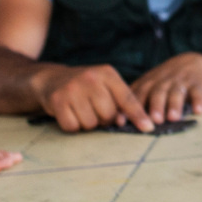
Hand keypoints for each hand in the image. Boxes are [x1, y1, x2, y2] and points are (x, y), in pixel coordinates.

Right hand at [35, 63, 151, 132]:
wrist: (52, 79)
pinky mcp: (58, 100)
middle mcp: (91, 78)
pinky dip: (72, 125)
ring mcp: (73, 88)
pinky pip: (73, 127)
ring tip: (81, 110)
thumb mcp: (106, 85)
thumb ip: (121, 100)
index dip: (138, 115)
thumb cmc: (86, 87)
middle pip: (109, 116)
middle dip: (104, 119)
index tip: (148, 127)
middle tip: (94, 110)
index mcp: (107, 73)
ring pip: (91, 124)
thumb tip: (136, 123)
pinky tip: (70, 113)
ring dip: (87, 123)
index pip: (127, 98)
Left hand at [130, 53, 201, 123]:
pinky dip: (198, 100)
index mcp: (149, 83)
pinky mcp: (198, 83)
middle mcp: (163, 81)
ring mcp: (181, 81)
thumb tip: (118, 120)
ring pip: (176, 92)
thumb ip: (136, 98)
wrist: (195, 62)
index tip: (123, 122)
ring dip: (174, 104)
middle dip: (155, 105)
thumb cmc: (167, 80)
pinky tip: (198, 110)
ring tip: (173, 117)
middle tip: (154, 120)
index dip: (130, 107)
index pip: (137, 94)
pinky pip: (198, 92)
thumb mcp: (150, 84)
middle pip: (157, 92)